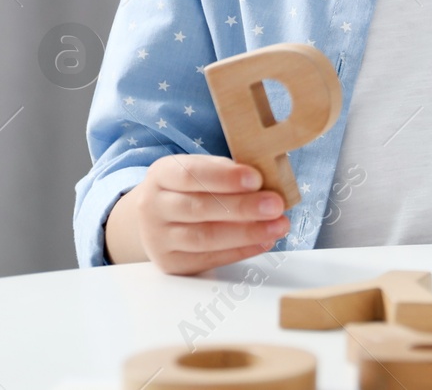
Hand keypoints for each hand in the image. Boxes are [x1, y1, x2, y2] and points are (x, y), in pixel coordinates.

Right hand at [103, 154, 289, 273]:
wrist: (155, 217)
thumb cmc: (191, 187)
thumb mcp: (201, 169)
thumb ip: (227, 172)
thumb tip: (264, 182)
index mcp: (162, 174)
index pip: (190, 174)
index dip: (224, 177)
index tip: (256, 179)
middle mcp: (153, 206)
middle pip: (199, 208)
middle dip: (242, 207)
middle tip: (276, 205)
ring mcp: (158, 238)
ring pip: (204, 238)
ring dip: (246, 233)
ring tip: (278, 226)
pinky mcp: (170, 263)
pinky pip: (209, 258)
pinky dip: (240, 251)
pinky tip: (264, 242)